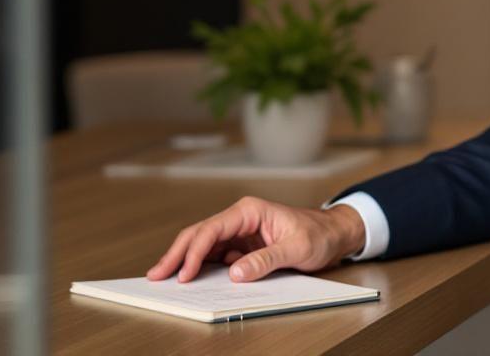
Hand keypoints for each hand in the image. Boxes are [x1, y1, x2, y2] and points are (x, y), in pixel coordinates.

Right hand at [146, 196, 366, 282]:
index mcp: (250, 210)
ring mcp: (240, 232)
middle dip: (177, 254)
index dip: (194, 252)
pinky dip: (200, 266)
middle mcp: (241, 218)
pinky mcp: (243, 246)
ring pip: (204, 245)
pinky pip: (216, 256)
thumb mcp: (297, 248)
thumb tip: (236, 273)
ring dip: (184, 260)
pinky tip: (189, 279)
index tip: (183, 273)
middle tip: (156, 274)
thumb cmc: (318, 234)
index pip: (213, 229)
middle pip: (200, 234)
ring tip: (164, 278)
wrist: (333, 233)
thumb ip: (266, 260)